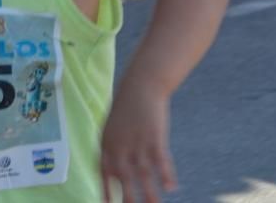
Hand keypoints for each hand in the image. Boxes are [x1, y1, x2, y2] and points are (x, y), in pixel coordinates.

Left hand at [100, 81, 176, 202]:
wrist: (140, 85)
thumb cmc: (126, 107)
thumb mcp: (112, 127)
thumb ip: (112, 149)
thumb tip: (113, 173)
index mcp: (107, 143)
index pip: (104, 171)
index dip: (106, 189)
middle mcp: (120, 145)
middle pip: (124, 177)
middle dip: (128, 198)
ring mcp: (137, 142)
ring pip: (143, 174)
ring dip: (150, 194)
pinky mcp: (154, 137)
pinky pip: (161, 160)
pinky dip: (166, 174)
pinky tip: (171, 188)